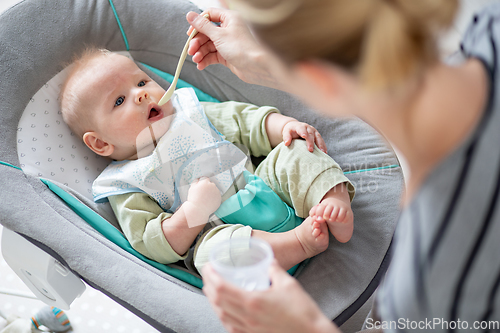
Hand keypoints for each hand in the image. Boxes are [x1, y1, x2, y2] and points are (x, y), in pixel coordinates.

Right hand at [186, 9, 282, 86]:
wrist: (256, 67)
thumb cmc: (242, 48)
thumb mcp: (219, 35)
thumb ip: (203, 26)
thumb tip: (190, 15)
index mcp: (229, 18)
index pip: (209, 16)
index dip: (198, 24)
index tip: (190, 33)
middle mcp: (229, 29)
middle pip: (207, 32)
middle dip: (197, 42)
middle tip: (191, 50)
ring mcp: (228, 43)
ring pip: (209, 45)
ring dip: (200, 52)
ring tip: (196, 59)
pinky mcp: (227, 55)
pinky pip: (213, 55)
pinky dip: (206, 60)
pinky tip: (201, 65)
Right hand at [187, 177, 221, 211]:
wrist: (198, 210)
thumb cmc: (194, 199)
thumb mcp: (192, 188)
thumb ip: (196, 181)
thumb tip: (199, 178)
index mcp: (205, 182)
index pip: (205, 178)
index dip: (202, 182)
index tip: (201, 187)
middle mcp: (213, 186)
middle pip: (211, 184)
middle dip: (207, 187)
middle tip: (203, 193)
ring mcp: (217, 192)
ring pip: (214, 190)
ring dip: (211, 192)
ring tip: (205, 198)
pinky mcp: (219, 198)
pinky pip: (217, 196)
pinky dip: (214, 198)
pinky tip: (209, 201)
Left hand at [202, 261, 337, 332]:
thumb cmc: (302, 311)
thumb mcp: (288, 284)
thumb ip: (275, 269)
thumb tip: (268, 260)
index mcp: (253, 302)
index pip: (222, 288)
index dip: (211, 276)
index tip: (207, 267)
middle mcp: (247, 317)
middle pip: (217, 302)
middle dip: (208, 287)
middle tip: (207, 276)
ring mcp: (249, 329)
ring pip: (222, 317)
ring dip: (213, 303)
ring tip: (211, 292)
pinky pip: (231, 328)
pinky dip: (223, 318)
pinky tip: (225, 313)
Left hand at [283, 121, 326, 152]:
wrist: (295, 127)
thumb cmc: (290, 131)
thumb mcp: (286, 132)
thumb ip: (286, 137)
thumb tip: (286, 143)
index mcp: (300, 126)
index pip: (302, 129)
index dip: (303, 132)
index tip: (304, 136)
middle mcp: (308, 128)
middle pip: (311, 134)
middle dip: (311, 142)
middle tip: (311, 150)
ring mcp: (314, 131)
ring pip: (318, 137)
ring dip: (321, 145)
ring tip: (322, 152)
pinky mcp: (317, 135)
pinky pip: (321, 141)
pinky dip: (323, 146)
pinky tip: (325, 153)